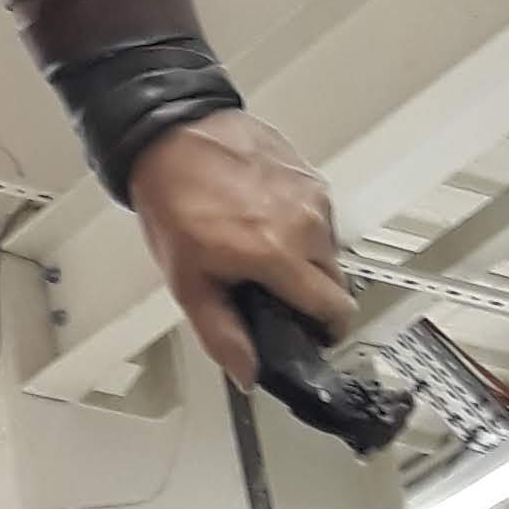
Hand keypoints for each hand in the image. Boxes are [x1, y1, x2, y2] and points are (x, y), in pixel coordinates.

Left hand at [126, 111, 349, 392]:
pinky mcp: (309, 174)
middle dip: (314, 297)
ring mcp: (312, 195)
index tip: (313, 335)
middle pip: (337, 282)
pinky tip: (266, 220)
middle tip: (279, 297)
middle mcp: (307, 224)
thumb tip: (247, 373)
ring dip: (306, 259)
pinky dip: (300, 226)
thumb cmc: (174, 200)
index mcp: (279, 254)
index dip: (325, 331)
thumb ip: (222, 334)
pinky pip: (318, 215)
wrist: (172, 135)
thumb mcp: (186, 280)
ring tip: (264, 252)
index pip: (335, 309)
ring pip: (328, 247)